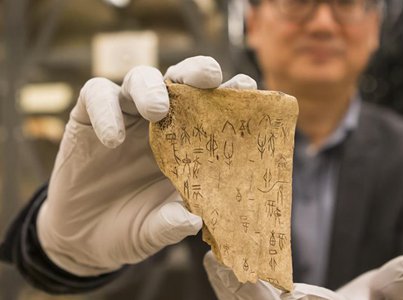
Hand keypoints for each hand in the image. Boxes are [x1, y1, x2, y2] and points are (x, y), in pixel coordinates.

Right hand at [37, 56, 256, 275]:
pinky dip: (105, 110)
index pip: (213, 106)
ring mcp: (125, 115)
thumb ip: (171, 224)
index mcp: (188, 141)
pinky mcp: (88, 117)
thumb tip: (192, 220)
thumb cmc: (134, 226)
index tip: (248, 87)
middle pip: (180, 78)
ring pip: (140, 77)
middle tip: (209, 77)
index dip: (231, 93)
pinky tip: (113, 139)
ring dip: (151, 87)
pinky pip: (96, 95)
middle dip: (196, 71)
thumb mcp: (156, 230)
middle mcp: (160, 121)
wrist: (87, 238)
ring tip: (156, 110)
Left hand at [203, 251, 402, 299]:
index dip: (267, 299)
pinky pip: (238, 297)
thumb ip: (396, 284)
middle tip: (219, 262)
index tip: (250, 279)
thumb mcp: (384, 298)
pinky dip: (226, 282)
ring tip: (213, 257)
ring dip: (227, 285)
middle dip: (239, 290)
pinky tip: (214, 260)